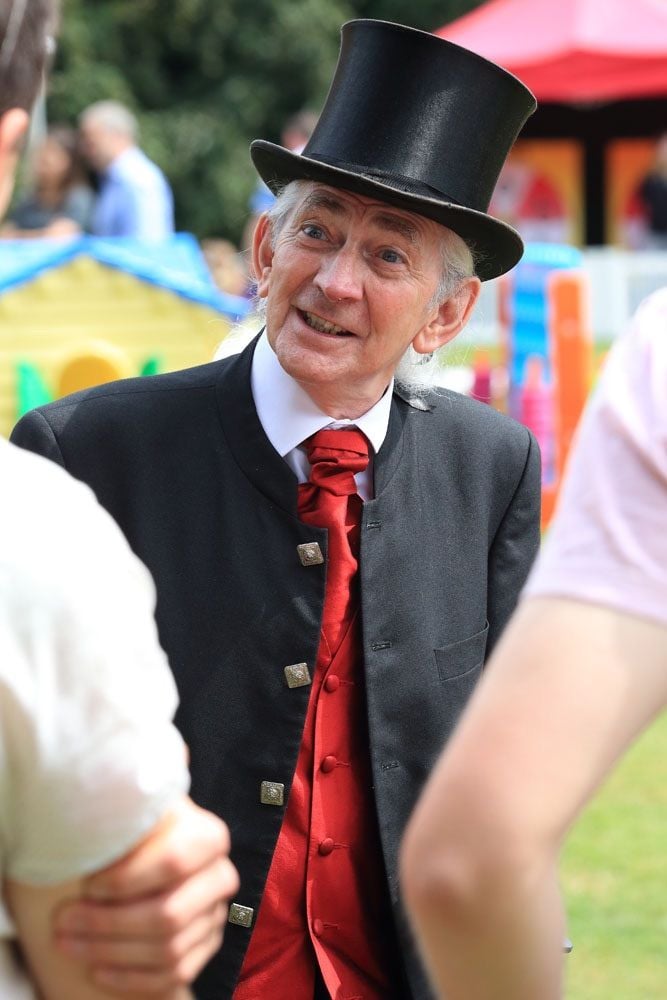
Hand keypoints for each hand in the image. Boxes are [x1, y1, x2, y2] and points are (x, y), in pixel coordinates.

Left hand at [54, 797, 239, 993]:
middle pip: (168, 915)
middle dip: (109, 923)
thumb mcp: (142, 804)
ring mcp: (216, 916)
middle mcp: (220, 877)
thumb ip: (144, 782)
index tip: (88, 883)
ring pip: (167, 950)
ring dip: (111, 952)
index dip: (128, 878)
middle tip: (65, 921)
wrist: (155, 857)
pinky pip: (173, 975)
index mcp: (209, 837)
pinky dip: (132, 978)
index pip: (175, 861)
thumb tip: (168, 753)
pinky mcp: (205, 947)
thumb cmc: (139, 830)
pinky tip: (98, 970)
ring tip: (70, 943)